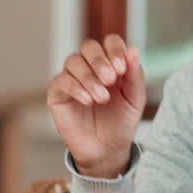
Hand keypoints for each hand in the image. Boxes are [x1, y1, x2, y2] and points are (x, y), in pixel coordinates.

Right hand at [47, 36, 145, 177]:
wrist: (107, 150)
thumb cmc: (121, 124)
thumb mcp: (135, 100)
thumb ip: (135, 75)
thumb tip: (133, 49)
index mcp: (111, 64)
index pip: (110, 42)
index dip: (114, 50)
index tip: (121, 68)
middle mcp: (90, 68)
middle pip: (88, 47)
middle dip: (100, 61)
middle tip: (111, 80)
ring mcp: (72, 79)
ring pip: (73, 61)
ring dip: (89, 77)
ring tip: (101, 98)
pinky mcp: (58, 93)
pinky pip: (61, 81)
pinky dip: (76, 88)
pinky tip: (88, 101)